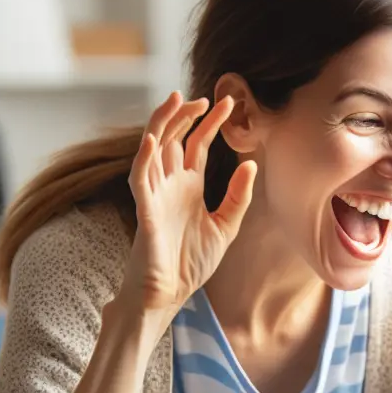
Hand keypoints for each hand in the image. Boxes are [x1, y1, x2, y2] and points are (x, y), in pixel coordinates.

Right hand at [119, 92, 256, 320]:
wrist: (169, 294)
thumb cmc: (191, 263)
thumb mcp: (225, 227)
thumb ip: (238, 198)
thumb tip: (251, 165)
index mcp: (188, 187)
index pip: (196, 145)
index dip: (209, 124)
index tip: (226, 104)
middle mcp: (169, 184)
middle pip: (173, 138)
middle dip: (186, 116)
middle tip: (204, 98)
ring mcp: (154, 194)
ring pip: (153, 148)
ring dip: (162, 124)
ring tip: (177, 101)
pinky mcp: (143, 210)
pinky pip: (140, 178)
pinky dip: (144, 157)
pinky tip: (153, 139)